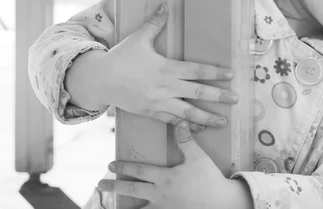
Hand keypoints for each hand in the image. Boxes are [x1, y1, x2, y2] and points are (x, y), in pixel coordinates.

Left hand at [98, 121, 253, 208]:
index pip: (140, 170)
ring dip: (123, 207)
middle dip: (115, 186)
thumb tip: (180, 121)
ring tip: (110, 207)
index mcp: (165, 178)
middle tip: (101, 184)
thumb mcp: (199, 158)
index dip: (124, 167)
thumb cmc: (209, 180)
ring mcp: (164, 208)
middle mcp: (160, 194)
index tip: (111, 164)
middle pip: (132, 190)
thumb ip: (186, 141)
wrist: (221, 204)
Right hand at [101, 3, 237, 128]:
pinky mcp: (151, 113)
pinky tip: (199, 128)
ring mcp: (159, 102)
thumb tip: (165, 5)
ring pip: (188, 112)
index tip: (231, 75)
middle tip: (236, 99)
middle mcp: (166, 87)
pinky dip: (187, 125)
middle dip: (219, 97)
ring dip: (207, 118)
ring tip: (223, 122)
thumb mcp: (138, 38)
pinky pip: (172, 121)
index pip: (197, 71)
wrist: (99, 80)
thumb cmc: (120, 58)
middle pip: (198, 93)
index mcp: (166, 68)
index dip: (216, 73)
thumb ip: (154, 23)